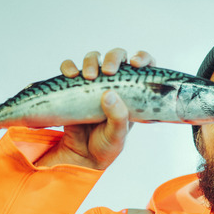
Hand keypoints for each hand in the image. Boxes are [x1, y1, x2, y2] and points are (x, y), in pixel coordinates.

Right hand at [35, 49, 155, 169]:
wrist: (81, 156)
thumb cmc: (105, 146)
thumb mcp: (117, 135)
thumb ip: (117, 117)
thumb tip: (109, 94)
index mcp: (132, 94)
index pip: (144, 68)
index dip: (143, 58)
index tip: (136, 63)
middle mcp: (114, 84)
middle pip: (117, 56)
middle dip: (113, 57)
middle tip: (109, 71)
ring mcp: (94, 84)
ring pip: (94, 58)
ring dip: (91, 60)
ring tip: (89, 76)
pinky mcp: (75, 87)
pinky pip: (71, 69)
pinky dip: (69, 67)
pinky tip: (70, 75)